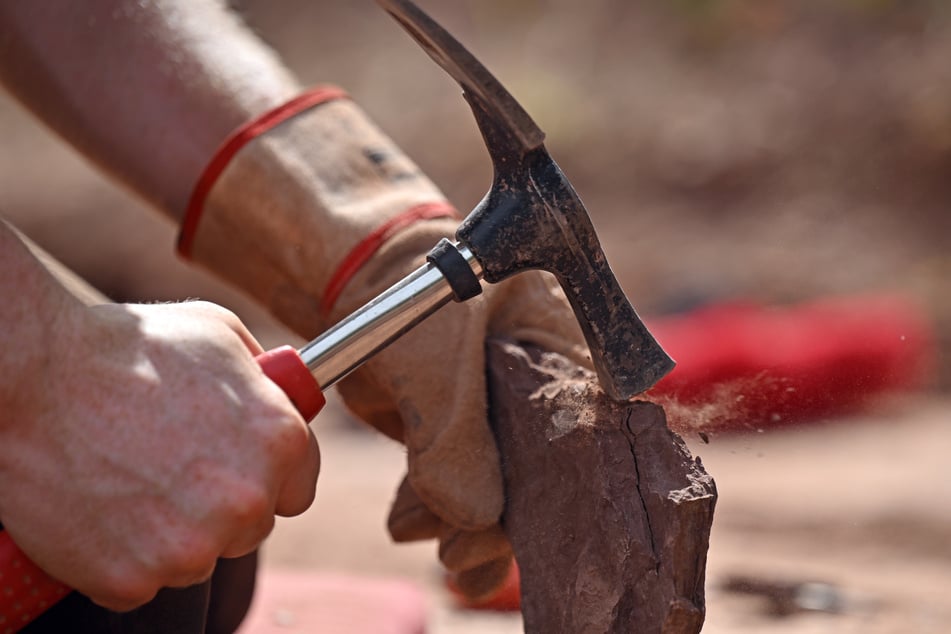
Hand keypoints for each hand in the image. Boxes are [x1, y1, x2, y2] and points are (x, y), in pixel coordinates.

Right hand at [0, 300, 318, 610]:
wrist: (34, 376)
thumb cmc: (127, 347)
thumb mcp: (220, 337)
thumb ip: (263, 381)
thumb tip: (281, 395)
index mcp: (280, 442)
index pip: (297, 490)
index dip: (267, 478)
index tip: (237, 468)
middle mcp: (245, 501)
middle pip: (248, 528)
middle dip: (219, 504)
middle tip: (171, 468)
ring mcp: (189, 547)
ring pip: (196, 557)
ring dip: (172, 533)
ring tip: (130, 480)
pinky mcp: (130, 579)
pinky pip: (141, 580)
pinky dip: (122, 555)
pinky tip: (102, 508)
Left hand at [182, 95, 588, 598]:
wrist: (363, 281)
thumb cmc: (409, 293)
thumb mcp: (434, 358)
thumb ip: (454, 437)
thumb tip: (474, 519)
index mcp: (569, 356)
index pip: (585, 441)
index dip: (557, 494)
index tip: (514, 528)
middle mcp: (550, 390)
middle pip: (547, 478)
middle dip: (501, 522)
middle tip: (457, 551)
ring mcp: (509, 416)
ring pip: (502, 490)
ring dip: (462, 523)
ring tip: (420, 530)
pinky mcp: (471, 435)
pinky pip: (466, 487)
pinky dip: (442, 512)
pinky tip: (411, 522)